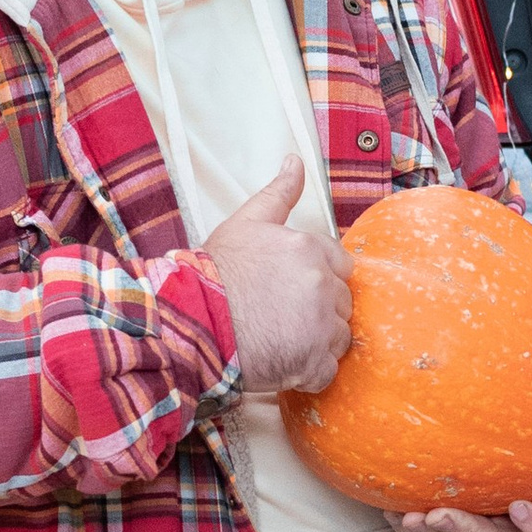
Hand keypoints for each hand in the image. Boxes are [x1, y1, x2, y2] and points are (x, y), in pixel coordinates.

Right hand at [200, 157, 351, 396]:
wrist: (190, 322)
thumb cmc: (212, 274)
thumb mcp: (245, 224)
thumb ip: (278, 193)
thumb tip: (295, 159)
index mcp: (310, 249)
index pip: (339, 266)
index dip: (317, 280)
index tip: (289, 290)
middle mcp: (321, 284)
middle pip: (341, 302)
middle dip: (318, 311)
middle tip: (280, 317)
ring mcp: (320, 326)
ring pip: (338, 337)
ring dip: (316, 343)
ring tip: (279, 340)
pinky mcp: (313, 363)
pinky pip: (326, 371)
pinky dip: (308, 372)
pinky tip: (282, 363)